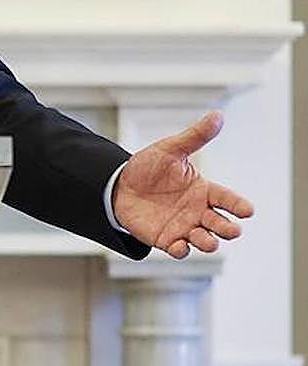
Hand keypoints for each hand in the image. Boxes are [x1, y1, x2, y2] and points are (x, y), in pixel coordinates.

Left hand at [112, 111, 253, 258]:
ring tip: (206, 239)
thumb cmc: (147, 167)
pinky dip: (182, 250)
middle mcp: (198, 211)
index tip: (248, 210)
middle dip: (228, 229)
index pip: (228, 199)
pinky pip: (179, 250)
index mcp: (204, 190)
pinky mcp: (166, 239)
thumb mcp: (170, 149)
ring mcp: (184, 226)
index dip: (239, 205)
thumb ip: (195, 136)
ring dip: (208, 242)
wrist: (116, 184)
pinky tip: (179, 245)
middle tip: (229, 229)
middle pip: (222, 225)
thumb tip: (218, 115)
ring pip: (205, 241)